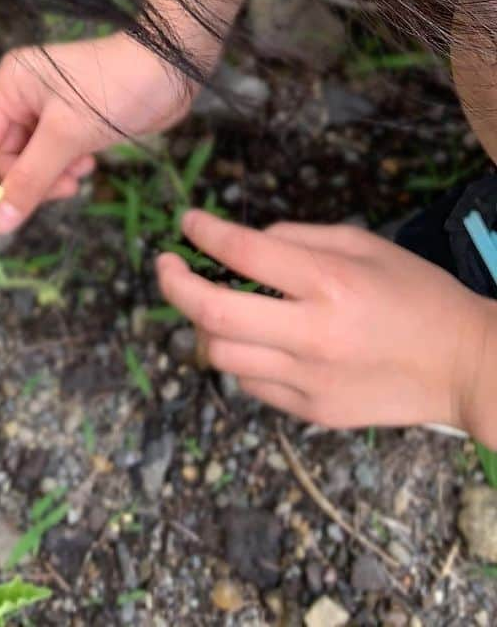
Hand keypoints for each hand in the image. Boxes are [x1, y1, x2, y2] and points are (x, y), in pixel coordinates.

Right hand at [0, 33, 193, 233]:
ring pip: (28, 164)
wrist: (172, 69)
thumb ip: (30, 179)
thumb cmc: (115, 90)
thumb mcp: (67, 135)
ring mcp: (46, 112)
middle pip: (1, 157)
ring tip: (77, 175)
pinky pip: (51, 160)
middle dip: (25, 181)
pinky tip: (88, 165)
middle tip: (58, 191)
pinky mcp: (70, 125)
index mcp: (9, 87)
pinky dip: (65, 170)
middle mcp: (21, 98)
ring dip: (49, 178)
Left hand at [156, 210, 496, 436]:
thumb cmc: (415, 294)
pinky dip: (237, 358)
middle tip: (166, 265)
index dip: (202, 232)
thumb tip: (239, 243)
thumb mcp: (362, 245)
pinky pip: (249, 383)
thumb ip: (296, 238)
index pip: (242, 252)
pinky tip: (252, 341)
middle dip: (173, 284)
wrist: (467, 367)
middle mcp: (313, 333)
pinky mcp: (312, 411)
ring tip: (211, 307)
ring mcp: (309, 379)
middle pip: (211, 312)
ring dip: (201, 326)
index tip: (186, 222)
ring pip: (219, 355)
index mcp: (329, 283)